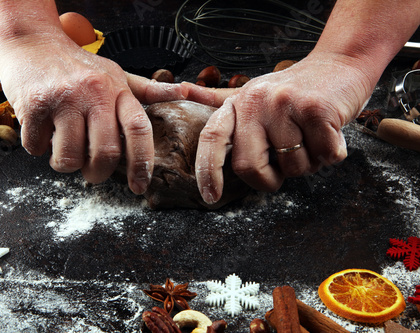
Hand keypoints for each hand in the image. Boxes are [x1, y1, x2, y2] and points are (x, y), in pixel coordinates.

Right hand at [0, 33, 184, 194]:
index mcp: (117, 89)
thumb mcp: (115, 73)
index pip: (139, 129)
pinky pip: (37, 147)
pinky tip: (41, 130)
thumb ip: (146, 90)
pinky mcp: (34, 104)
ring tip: (62, 149)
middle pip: (105, 152)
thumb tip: (182, 90)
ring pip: (69, 157)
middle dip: (97, 174)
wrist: (32, 42)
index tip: (139, 186)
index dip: (142, 162)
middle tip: (91, 173)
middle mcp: (94, 93)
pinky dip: (37, 147)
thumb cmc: (78, 66)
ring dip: (64, 164)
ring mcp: (63, 98)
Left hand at [184, 52, 373, 203]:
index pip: (212, 138)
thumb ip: (219, 99)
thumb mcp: (253, 93)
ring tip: (311, 138)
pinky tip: (330, 132)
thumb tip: (182, 89)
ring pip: (293, 167)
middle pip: (249, 166)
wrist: (340, 65)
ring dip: (308, 165)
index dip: (207, 170)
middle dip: (268, 180)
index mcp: (238, 103)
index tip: (211, 197)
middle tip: (282, 171)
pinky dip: (331, 155)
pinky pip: (323, 156)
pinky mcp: (317, 109)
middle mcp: (256, 101)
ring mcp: (286, 103)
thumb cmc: (294, 91)